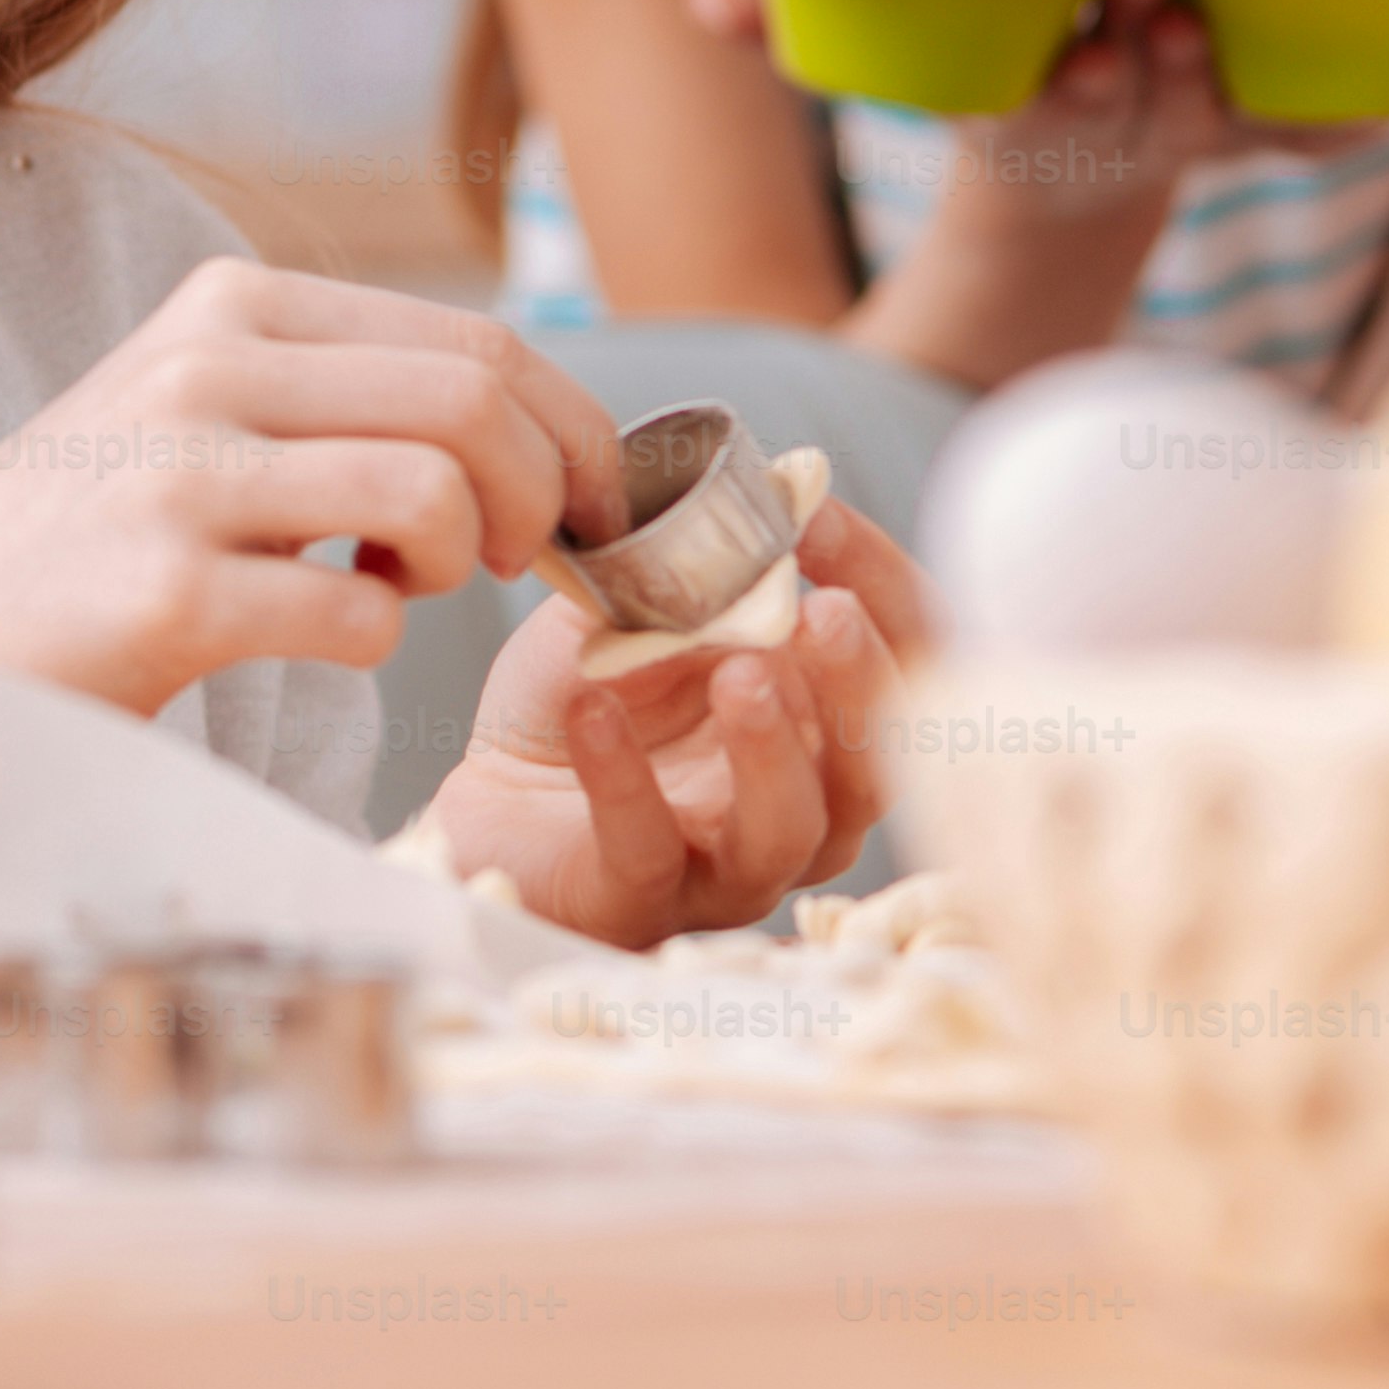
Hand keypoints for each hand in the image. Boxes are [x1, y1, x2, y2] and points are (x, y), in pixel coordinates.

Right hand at [0, 259, 627, 718]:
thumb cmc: (90, 543)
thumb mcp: (197, 411)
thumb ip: (335, 392)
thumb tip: (528, 423)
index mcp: (232, 308)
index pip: (475, 338)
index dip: (573, 428)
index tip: (590, 503)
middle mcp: (207, 370)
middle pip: (476, 403)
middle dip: (543, 495)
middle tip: (518, 559)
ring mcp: (181, 478)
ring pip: (432, 494)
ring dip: (456, 568)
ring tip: (403, 590)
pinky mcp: (166, 595)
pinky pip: (357, 620)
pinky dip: (375, 644)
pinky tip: (321, 633)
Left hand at [419, 469, 937, 945]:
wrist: (486, 799)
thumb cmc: (583, 707)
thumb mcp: (639, 613)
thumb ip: (697, 565)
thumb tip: (770, 488)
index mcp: (819, 720)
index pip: (902, 659)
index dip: (879, 585)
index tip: (818, 517)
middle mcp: (802, 802)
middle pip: (879, 763)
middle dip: (863, 684)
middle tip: (825, 612)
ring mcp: (728, 865)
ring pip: (790, 828)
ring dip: (772, 748)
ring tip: (738, 675)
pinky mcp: (642, 901)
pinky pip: (650, 848)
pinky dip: (624, 777)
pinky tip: (593, 712)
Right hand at [833, 0, 1379, 391]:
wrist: (1070, 173)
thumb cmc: (975, 82)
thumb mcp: (882, 66)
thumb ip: (780, 30)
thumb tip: (694, 1)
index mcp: (1029, 119)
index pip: (1042, 108)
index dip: (1064, 89)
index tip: (1073, 63)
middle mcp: (1116, 128)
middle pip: (1144, 106)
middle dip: (1156, 73)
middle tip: (1161, 19)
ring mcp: (1186, 130)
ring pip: (1226, 114)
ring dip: (1239, 80)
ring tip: (1258, 28)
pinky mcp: (1251, 123)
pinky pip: (1311, 128)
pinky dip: (1355, 121)